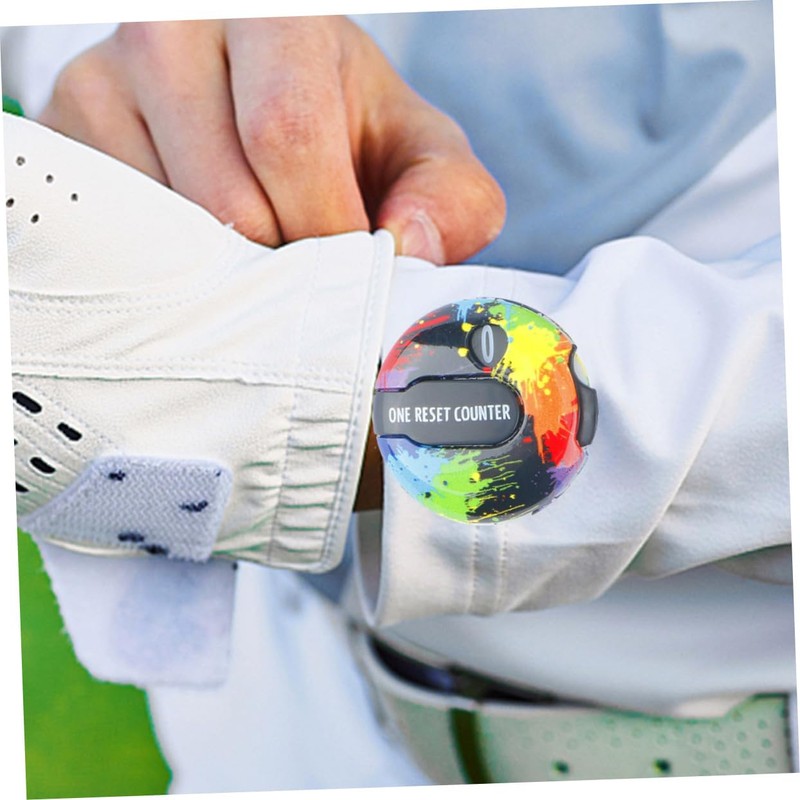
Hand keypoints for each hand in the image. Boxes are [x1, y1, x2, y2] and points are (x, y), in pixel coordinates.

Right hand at [39, 17, 505, 263]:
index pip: (286, 133)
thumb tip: (407, 250)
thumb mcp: (421, 158)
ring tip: (262, 260)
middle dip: (284, 262)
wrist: (271, 117)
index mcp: (274, 14)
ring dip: (231, 277)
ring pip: (169, 231)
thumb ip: (449, 198)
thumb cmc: (352, 142)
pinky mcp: (66, 138)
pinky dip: (176, 275)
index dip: (328, 225)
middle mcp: (173, 30)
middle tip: (308, 272)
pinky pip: (119, 242)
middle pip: (227, 196)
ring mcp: (101, 80)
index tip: (352, 263)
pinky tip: (209, 259)